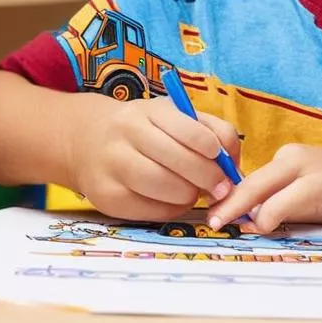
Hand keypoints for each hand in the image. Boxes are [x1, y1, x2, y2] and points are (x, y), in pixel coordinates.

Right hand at [68, 95, 241, 220]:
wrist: (86, 141)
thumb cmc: (143, 129)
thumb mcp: (172, 116)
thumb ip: (210, 131)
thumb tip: (235, 164)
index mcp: (148, 111)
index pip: (190, 130)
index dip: (214, 150)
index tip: (223, 160)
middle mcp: (126, 135)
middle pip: (179, 162)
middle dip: (208, 178)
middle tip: (220, 187)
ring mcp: (113, 167)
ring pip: (167, 189)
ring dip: (190, 195)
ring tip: (192, 191)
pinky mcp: (108, 199)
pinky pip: (153, 211)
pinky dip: (171, 209)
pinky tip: (171, 200)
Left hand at [207, 144, 321, 233]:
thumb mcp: (310, 198)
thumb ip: (283, 204)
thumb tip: (251, 219)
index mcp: (287, 158)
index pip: (251, 179)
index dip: (232, 199)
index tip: (216, 214)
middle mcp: (292, 155)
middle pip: (249, 181)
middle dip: (227, 204)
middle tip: (211, 222)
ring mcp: (305, 166)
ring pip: (260, 190)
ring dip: (243, 212)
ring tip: (234, 228)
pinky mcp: (318, 181)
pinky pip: (282, 202)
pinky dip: (268, 217)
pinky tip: (265, 227)